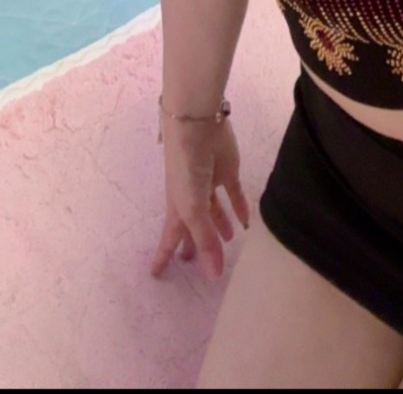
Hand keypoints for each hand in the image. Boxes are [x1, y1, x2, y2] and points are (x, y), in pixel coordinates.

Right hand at [150, 118, 250, 280]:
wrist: (198, 126)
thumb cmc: (188, 169)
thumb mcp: (194, 208)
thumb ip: (205, 240)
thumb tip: (213, 276)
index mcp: (178, 208)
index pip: (170, 237)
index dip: (164, 255)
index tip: (156, 274)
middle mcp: (192, 198)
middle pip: (193, 225)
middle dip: (193, 242)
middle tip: (192, 261)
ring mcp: (210, 183)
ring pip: (215, 210)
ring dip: (220, 225)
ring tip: (228, 241)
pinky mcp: (227, 171)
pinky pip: (234, 194)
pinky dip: (239, 207)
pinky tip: (247, 221)